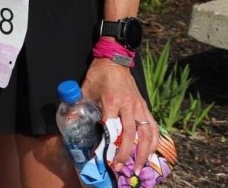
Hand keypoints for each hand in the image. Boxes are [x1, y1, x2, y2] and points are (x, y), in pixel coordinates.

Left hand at [81, 58, 158, 173]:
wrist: (115, 60)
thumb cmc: (99, 74)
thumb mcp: (86, 87)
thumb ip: (80, 104)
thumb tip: (73, 120)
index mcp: (112, 100)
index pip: (111, 126)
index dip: (108, 142)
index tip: (103, 156)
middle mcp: (129, 105)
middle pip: (131, 133)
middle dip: (126, 153)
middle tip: (119, 167)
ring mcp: (139, 107)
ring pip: (147, 133)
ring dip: (144, 152)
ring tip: (139, 166)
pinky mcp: (145, 107)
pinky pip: (153, 127)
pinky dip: (154, 142)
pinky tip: (151, 153)